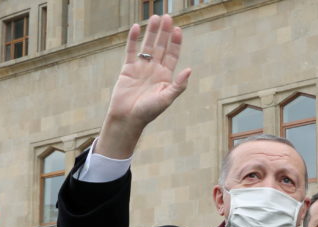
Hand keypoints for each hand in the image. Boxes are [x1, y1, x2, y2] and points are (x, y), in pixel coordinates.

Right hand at [95, 14, 191, 158]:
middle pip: (161, 46)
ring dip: (152, 32)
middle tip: (168, 17)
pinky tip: (137, 27)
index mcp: (165, 76)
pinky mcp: (128, 69)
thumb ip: (178, 85)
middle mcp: (154, 70)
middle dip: (165, 32)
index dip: (176, 42)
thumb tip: (190, 69)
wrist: (127, 119)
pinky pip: (131, 50)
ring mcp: (141, 68)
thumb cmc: (148, 112)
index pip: (173, 55)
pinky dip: (133, 39)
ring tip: (155, 17)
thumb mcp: (166, 99)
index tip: (178, 29)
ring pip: (147, 46)